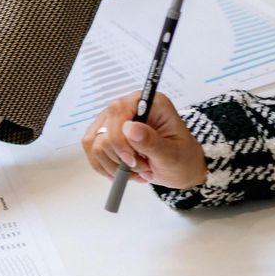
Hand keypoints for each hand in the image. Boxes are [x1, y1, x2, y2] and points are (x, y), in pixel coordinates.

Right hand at [82, 91, 206, 189]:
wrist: (180, 168)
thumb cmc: (182, 158)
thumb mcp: (172, 154)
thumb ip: (152, 142)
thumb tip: (130, 129)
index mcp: (149, 102)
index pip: (118, 111)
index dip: (119, 138)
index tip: (131, 160)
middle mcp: (129, 107)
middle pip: (104, 131)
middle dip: (121, 157)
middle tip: (143, 166)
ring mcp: (114, 121)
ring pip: (94, 144)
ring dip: (114, 165)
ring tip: (137, 170)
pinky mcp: (106, 135)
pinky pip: (92, 152)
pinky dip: (107, 168)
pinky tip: (125, 172)